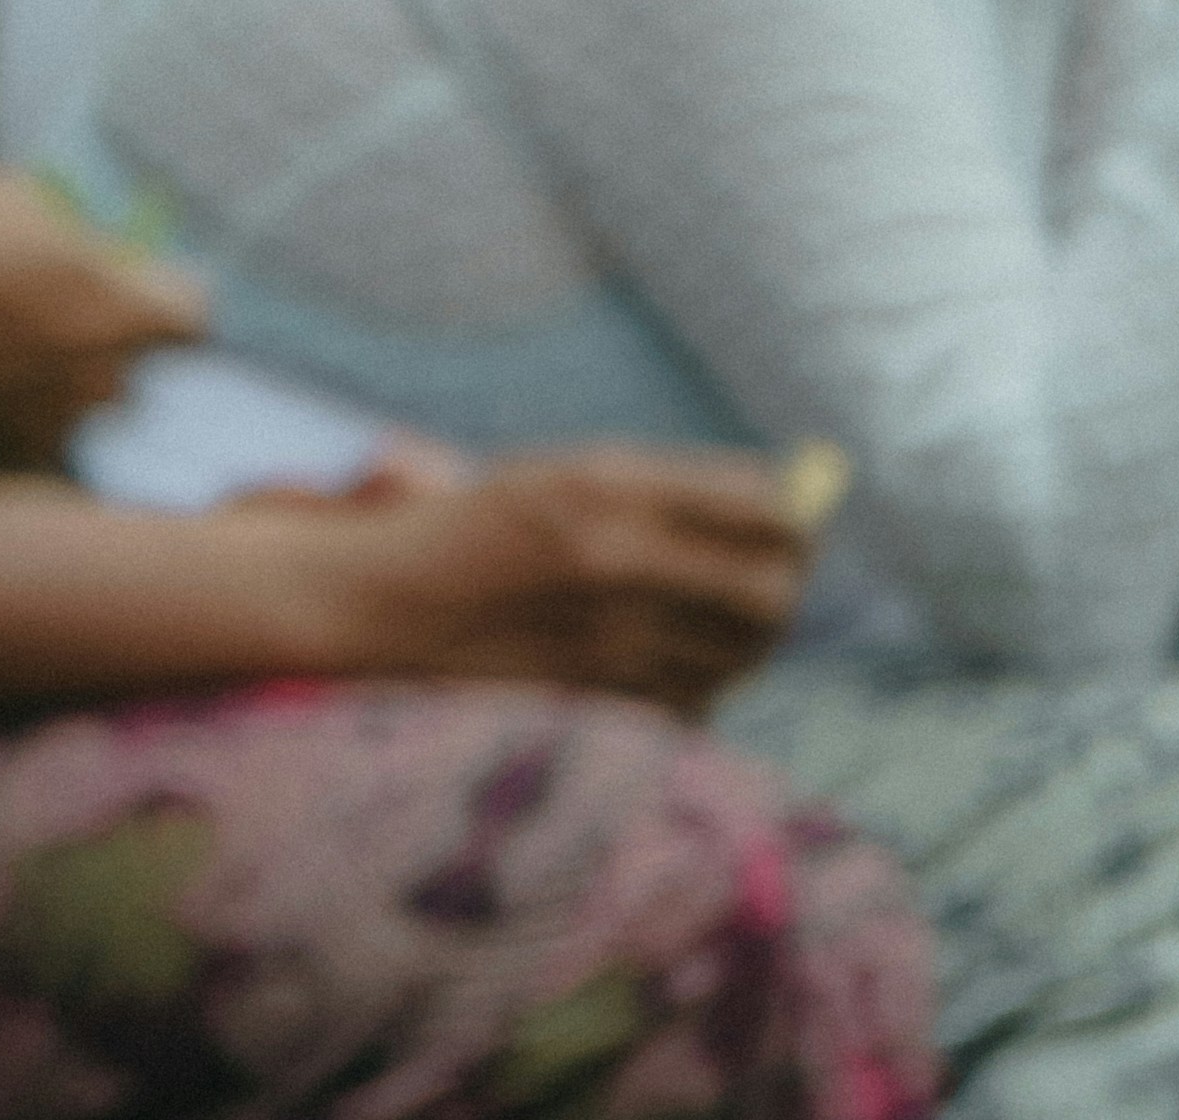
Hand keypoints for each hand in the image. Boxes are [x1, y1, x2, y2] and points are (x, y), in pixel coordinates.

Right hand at [303, 447, 817, 715]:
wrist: (382, 606)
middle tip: (779, 569)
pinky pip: (693, 704)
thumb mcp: (569, 475)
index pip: (760, 505)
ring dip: (747, 635)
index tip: (796, 515)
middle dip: (787, 580)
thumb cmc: (480, 528)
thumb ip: (668, 491)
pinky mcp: (595, 702)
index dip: (794, 515)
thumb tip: (779, 510)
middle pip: (769, 592)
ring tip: (721, 614)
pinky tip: (672, 661)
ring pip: (740, 654)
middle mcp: (616, 558)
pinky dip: (701, 685)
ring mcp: (607, 638)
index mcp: (608, 480)